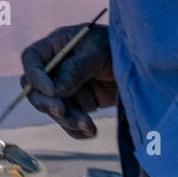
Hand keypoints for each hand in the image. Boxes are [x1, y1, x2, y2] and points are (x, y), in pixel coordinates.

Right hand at [20, 24, 115, 138]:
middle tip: (62, 111)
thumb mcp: (99, 52)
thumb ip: (75, 69)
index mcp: (58, 45)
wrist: (146, 64)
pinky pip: (70, 121)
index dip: (35, 76)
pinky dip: (77, 129)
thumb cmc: (120, 46)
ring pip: (54, 110)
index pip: (32, 59)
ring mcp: (68, 87)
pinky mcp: (81, 104)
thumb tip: (53, 91)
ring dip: (68, 120)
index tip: (51, 91)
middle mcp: (58, 67)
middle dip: (48, 103)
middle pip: (37, 89)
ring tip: (88, 125)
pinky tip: (91, 131)